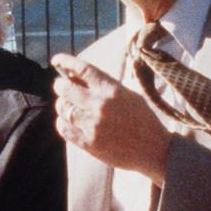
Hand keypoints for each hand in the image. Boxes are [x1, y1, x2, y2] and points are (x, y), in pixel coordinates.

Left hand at [52, 53, 171, 185]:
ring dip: (62, 104)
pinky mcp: (89, 143)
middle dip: (60, 85)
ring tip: (67, 105)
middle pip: (66, 88)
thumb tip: (74, 76)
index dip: (66, 61)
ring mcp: (93, 125)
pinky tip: (68, 121)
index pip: (83, 69)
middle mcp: (101, 105)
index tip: (56, 60)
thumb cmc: (141, 119)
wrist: (154, 150)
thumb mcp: (128, 95)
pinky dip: (62, 122)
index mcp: (112, 90)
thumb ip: (103, 85)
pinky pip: (64, 128)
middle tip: (60, 86)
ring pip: (63, 108)